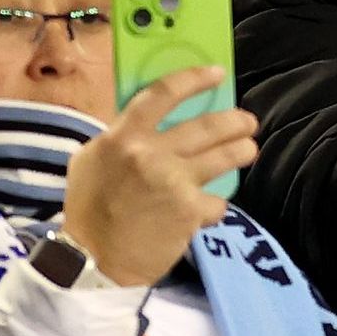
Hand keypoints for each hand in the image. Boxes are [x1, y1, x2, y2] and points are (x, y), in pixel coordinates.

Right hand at [57, 66, 252, 286]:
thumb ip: (120, 136)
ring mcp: (172, 180)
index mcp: (121, 136)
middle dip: (235, 121)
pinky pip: (217, 201)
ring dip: (242, 151)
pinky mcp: (189, 210)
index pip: (163, 93)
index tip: (216, 74)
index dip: (194, 79)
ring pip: (225, 156)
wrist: (91, 261)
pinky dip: (215, 206)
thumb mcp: (91, 162)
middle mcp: (149, 153)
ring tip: (248, 150)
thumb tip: (149, 117)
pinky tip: (210, 209)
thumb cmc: (88, 211)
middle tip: (248, 122)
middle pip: (207, 125)